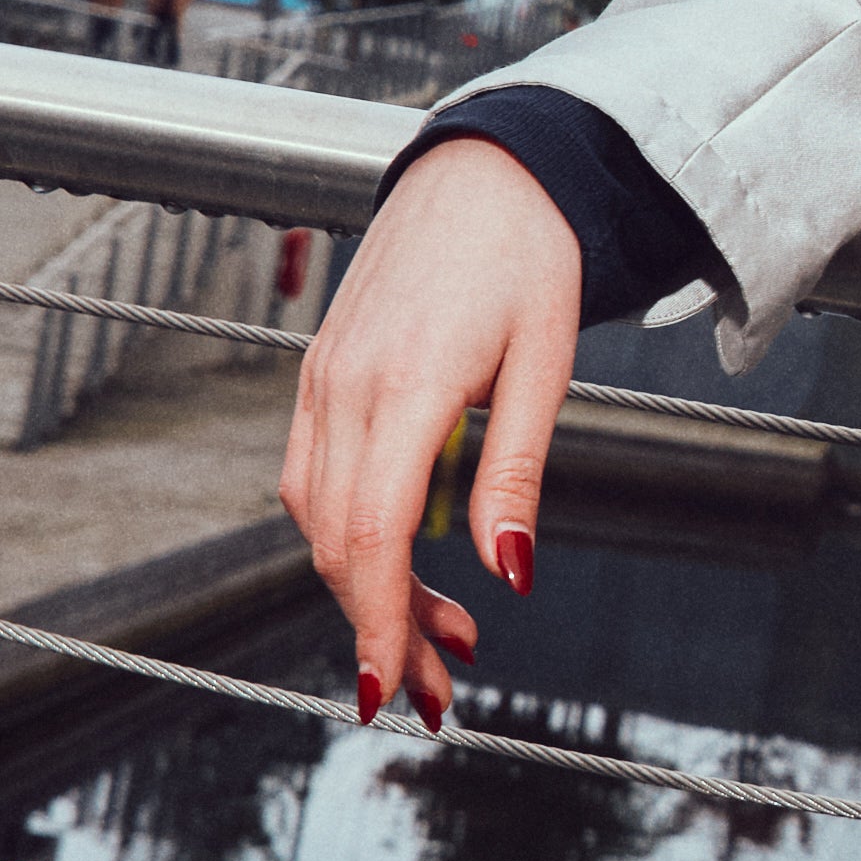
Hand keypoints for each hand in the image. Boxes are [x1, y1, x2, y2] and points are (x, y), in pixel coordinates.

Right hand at [280, 141, 579, 731]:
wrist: (484, 169)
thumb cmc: (527, 255)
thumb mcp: (545, 366)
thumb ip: (516, 473)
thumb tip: (510, 574)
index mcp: (404, 385)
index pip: (371, 535)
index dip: (379, 623)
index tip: (393, 691)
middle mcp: (344, 386)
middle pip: (337, 542)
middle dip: (381, 628)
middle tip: (439, 688)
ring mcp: (322, 378)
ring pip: (317, 517)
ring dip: (369, 587)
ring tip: (444, 633)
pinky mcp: (321, 373)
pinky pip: (316, 476)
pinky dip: (353, 534)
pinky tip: (406, 560)